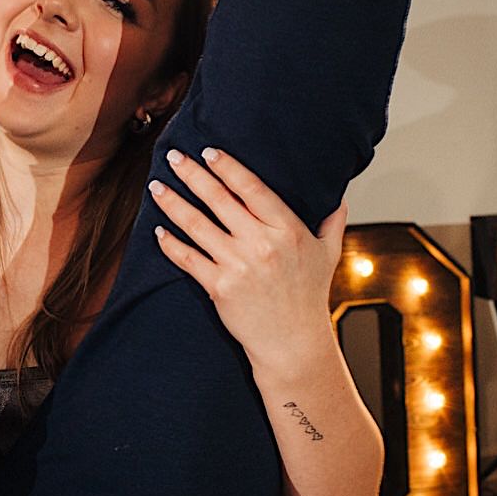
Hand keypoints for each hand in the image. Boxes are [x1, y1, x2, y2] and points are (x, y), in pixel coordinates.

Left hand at [150, 147, 346, 365]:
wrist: (293, 343)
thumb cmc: (308, 297)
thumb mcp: (327, 255)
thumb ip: (332, 223)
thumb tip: (339, 197)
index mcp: (288, 230)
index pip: (252, 188)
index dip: (228, 167)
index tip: (208, 152)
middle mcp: (262, 244)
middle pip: (219, 200)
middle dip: (192, 175)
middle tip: (173, 157)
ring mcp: (238, 266)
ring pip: (197, 225)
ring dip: (173, 203)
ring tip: (157, 187)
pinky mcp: (219, 287)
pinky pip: (188, 259)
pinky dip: (170, 243)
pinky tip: (158, 230)